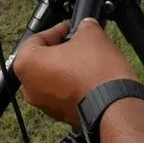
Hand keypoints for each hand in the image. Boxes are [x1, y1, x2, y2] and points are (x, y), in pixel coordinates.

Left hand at [13, 20, 137, 128]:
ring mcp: (45, 105)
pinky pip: (63, 95)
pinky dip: (72, 85)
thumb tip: (86, 26)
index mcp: (28, 64)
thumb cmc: (96, 71)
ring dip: (65, 68)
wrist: (114, 107)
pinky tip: (89, 77)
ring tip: (85, 60)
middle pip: (41, 61)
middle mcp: (30, 88)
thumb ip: (83, 26)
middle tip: (75, 42)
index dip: (55, 31)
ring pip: (51, 79)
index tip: (67, 28)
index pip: (36, 39)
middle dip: (59, 50)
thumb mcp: (90, 35)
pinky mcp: (62, 116)